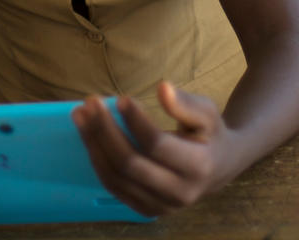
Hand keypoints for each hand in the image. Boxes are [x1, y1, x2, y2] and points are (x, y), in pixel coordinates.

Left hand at [73, 82, 241, 217]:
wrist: (218, 167)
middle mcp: (179, 193)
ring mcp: (160, 206)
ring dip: (93, 144)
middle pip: (130, 164)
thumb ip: (185, 103)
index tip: (120, 98)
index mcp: (198, 167)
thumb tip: (162, 88)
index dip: (135, 121)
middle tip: (90, 102)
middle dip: (104, 131)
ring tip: (80, 115)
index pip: (156, 145)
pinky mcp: (145, 209)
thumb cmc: (209, 133)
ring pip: (115, 178)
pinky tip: (88, 134)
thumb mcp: (207, 113)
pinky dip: (97, 159)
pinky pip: (113, 186)